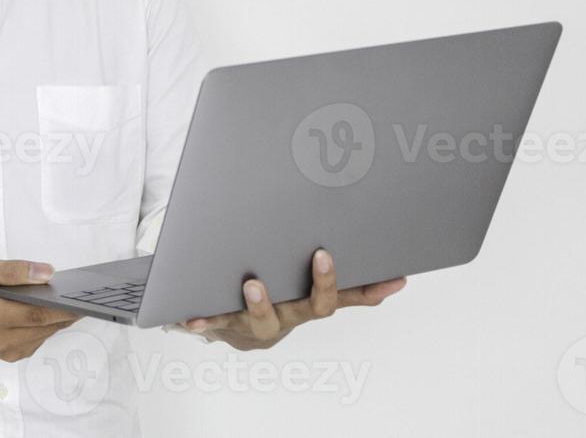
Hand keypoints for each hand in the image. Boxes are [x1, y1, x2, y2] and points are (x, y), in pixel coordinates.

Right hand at [0, 253, 79, 361]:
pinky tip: (49, 307)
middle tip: (85, 291)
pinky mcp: (9, 355)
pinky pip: (37, 339)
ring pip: (44, 334)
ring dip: (58, 317)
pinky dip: (46, 324)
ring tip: (69, 295)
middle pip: (45, 326)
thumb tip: (47, 273)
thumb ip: (10, 271)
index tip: (85, 295)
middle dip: (67, 310)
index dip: (64, 307)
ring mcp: (5, 352)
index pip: (36, 315)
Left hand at [180, 249, 405, 350]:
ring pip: (265, 320)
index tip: (392, 277)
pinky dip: (205, 322)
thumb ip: (340, 284)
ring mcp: (259, 324)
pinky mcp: (228, 325)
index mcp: (308, 305)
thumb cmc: (274, 300)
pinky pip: (217, 324)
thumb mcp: (306, 291)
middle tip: (321, 256)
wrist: (232, 330)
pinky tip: (192, 318)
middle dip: (320, 284)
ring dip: (262, 303)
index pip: (345, 298)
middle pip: (312, 308)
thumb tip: (391, 276)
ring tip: (254, 284)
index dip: (368, 291)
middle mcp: (289, 317)